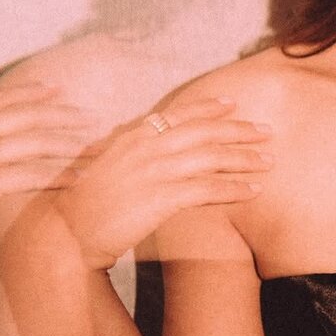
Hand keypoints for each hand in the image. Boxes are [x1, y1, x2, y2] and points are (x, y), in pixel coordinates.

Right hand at [0, 83, 97, 254]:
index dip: (33, 93)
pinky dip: (57, 175)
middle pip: (27, 117)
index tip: (59, 89)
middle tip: (92, 119)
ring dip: (71, 146)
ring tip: (96, 150)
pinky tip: (76, 179)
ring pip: (34, 143)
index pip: (1, 100)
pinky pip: (28, 175)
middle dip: (64, 116)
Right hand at [54, 97, 271, 268]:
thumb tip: (153, 150)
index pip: (178, 114)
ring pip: (211, 157)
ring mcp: (154, 170)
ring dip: (244, 158)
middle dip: (239, 130)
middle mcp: (146, 147)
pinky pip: (207, 189)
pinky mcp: (161, 197)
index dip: (208, 107)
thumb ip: (132, 154)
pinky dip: (233, 189)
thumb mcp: (108, 168)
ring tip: (268, 162)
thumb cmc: (84, 205)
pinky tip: (252, 191)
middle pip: (203, 131)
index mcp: (133, 136)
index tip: (233, 104)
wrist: (66, 232)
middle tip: (266, 131)